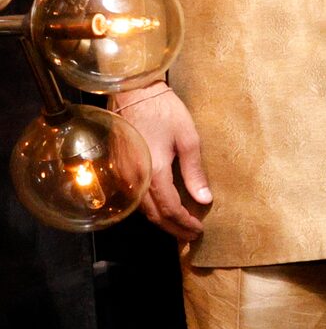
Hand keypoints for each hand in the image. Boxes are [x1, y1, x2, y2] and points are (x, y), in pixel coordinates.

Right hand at [114, 82, 208, 242]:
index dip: (185, 223)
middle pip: (153, 215)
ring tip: (179, 226)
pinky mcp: (118, 169)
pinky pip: (134, 198)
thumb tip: (204, 199)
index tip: (199, 230)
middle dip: (173, 228)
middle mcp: (134, 178)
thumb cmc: (164, 111)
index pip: (170, 209)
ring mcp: (123, 175)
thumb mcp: (188, 139)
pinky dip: (149, 209)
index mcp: (154, 172)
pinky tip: (162, 208)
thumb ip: (194, 172)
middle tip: (190, 236)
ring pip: (141, 210)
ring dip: (161, 221)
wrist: (134, 92)